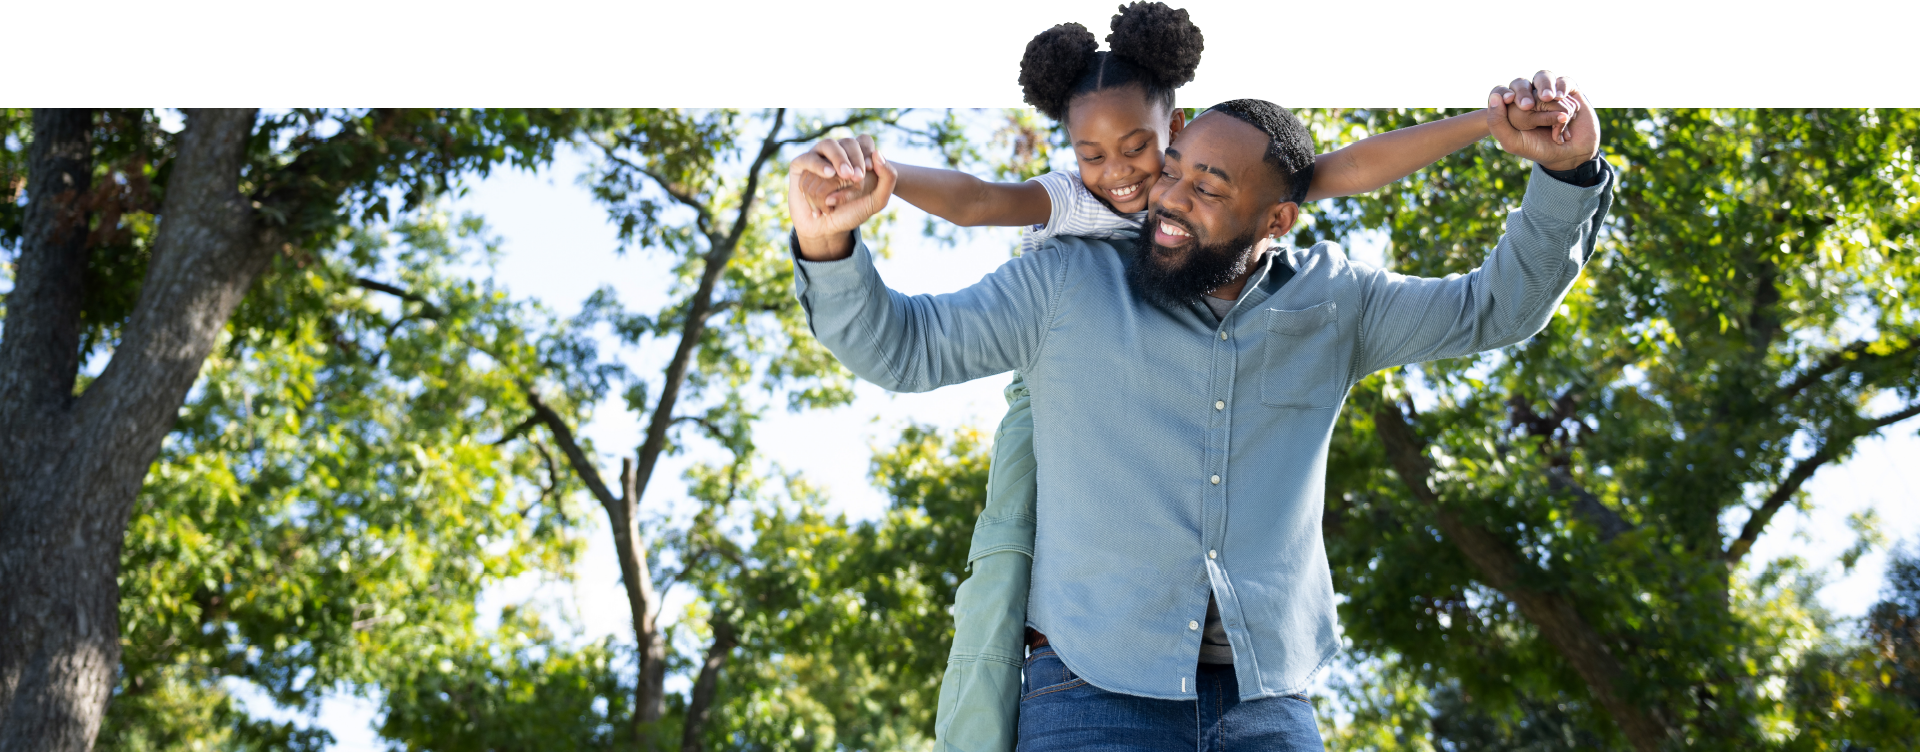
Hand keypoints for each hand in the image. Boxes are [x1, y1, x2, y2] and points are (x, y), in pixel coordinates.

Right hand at [789, 136, 895, 258]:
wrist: (825, 229)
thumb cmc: (851, 213)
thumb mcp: (876, 201)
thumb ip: (888, 179)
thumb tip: (878, 153)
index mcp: (855, 157)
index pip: (863, 141)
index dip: (867, 151)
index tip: (869, 169)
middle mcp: (836, 153)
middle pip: (847, 142)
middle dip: (854, 157)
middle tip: (857, 177)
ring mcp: (818, 157)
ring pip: (828, 145)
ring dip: (839, 158)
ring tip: (844, 175)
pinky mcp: (800, 165)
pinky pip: (808, 158)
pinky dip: (818, 165)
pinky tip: (829, 174)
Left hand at [1491, 70, 1579, 141]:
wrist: (1570, 154)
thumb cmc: (1539, 149)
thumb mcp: (1513, 142)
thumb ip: (1498, 123)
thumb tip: (1495, 97)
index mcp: (1511, 108)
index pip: (1500, 92)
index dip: (1501, 93)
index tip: (1508, 100)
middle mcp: (1528, 96)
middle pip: (1520, 83)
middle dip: (1522, 92)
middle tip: (1527, 106)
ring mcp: (1548, 91)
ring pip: (1542, 77)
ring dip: (1544, 86)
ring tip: (1549, 98)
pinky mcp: (1568, 90)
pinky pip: (1564, 81)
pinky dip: (1562, 88)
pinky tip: (1561, 97)